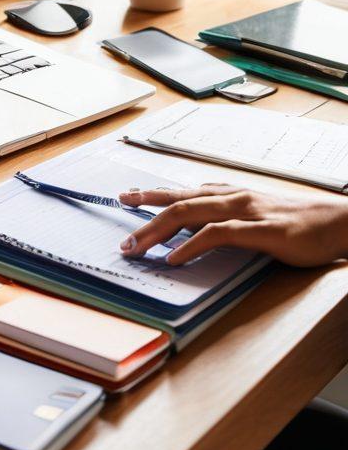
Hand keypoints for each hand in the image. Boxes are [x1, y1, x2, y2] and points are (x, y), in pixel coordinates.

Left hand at [117, 183, 347, 266]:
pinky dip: (191, 245)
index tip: (125, 197)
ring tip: (136, 247)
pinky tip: (174, 258)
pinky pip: (217, 235)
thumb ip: (224, 219)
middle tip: (122, 239)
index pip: (180, 192)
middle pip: (176, 203)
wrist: (337, 222)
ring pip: (188, 214)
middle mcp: (229, 197)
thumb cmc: (295, 222)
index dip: (151, 194)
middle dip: (143, 218)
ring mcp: (243, 211)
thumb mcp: (253, 215)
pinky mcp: (259, 229)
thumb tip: (192, 231)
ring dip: (157, 231)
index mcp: (226, 194)